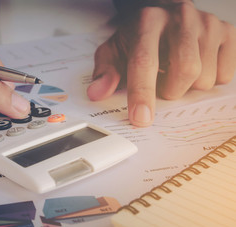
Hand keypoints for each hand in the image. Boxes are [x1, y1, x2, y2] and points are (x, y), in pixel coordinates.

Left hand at [87, 1, 235, 126]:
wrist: (164, 15)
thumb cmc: (138, 38)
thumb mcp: (115, 51)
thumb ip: (105, 71)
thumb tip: (97, 93)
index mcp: (148, 21)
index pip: (145, 61)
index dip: (142, 93)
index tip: (141, 118)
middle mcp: (181, 17)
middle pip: (186, 71)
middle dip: (171, 91)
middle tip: (162, 85)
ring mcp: (208, 24)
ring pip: (206, 77)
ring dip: (188, 87)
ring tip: (176, 73)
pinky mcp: (227, 32)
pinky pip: (226, 75)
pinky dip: (209, 81)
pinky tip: (196, 68)